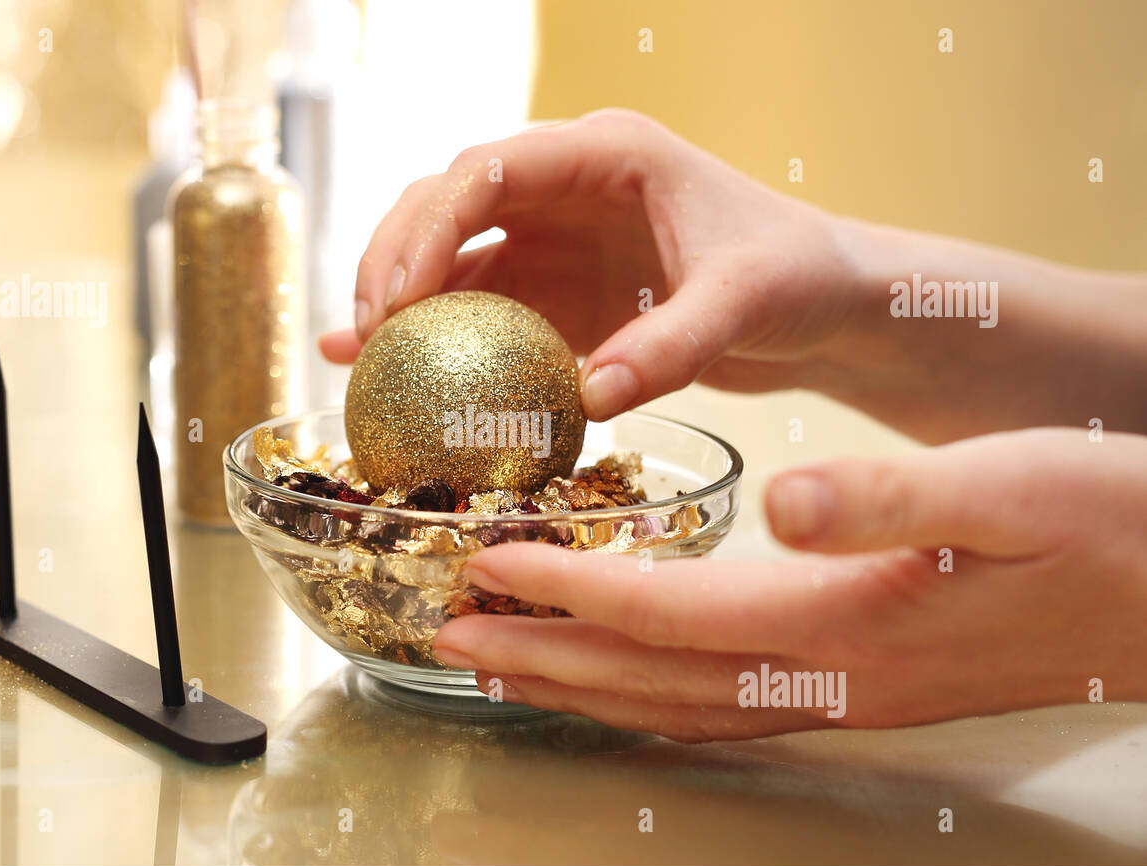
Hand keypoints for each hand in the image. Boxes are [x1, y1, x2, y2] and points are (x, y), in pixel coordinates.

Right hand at [321, 108, 859, 420]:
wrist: (825, 306)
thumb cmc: (796, 277)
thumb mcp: (742, 304)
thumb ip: (669, 346)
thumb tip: (585, 397)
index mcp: (607, 155)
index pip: (491, 170)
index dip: (432, 226)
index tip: (399, 295)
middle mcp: (566, 189)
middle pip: (449, 203)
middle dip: (395, 258)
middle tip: (367, 330)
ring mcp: (555, 240)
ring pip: (451, 255)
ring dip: (398, 299)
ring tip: (354, 356)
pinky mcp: (557, 292)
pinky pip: (479, 309)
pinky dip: (433, 337)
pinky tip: (380, 368)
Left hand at [432, 428, 1146, 740]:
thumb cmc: (1104, 531)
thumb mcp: (1012, 490)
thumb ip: (891, 499)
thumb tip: (786, 504)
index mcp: (843, 621)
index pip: (664, 614)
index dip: (567, 589)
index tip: (489, 561)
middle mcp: (827, 678)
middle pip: (646, 677)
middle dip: (541, 655)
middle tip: (453, 632)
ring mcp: (842, 697)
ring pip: (674, 705)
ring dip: (581, 686)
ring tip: (506, 665)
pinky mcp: (860, 690)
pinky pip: (722, 707)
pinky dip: (649, 696)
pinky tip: (624, 683)